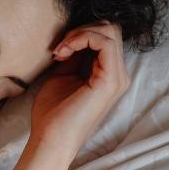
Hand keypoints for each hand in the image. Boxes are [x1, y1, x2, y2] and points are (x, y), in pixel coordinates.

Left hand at [29, 21, 129, 162]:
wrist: (50, 139)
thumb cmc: (53, 113)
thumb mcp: (63, 76)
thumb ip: (74, 57)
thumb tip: (74, 38)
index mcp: (107, 75)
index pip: (105, 37)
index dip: (80, 33)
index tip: (57, 49)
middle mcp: (118, 75)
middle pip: (110, 30)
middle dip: (82, 30)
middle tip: (60, 48)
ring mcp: (117, 77)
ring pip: (109, 31)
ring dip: (80, 33)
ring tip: (61, 50)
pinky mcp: (111, 80)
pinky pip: (105, 42)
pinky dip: (82, 38)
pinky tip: (65, 51)